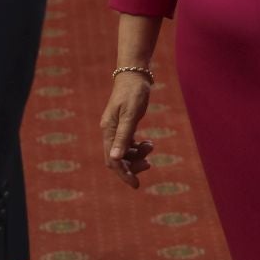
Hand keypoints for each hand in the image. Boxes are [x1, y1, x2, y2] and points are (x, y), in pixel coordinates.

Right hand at [97, 74, 154, 188]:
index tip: (136, 185)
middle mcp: (109, 132)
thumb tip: (115, 159)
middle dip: (132, 166)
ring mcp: (116, 128)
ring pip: (124, 152)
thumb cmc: (133, 93)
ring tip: (151, 146)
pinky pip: (128, 144)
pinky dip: (138, 147)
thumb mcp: (131, 115)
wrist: (135, 75)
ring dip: (137, 156)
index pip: (112, 160)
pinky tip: (148, 143)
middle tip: (149, 164)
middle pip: (117, 159)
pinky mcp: (124, 125)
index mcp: (108, 131)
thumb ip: (123, 136)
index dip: (123, 174)